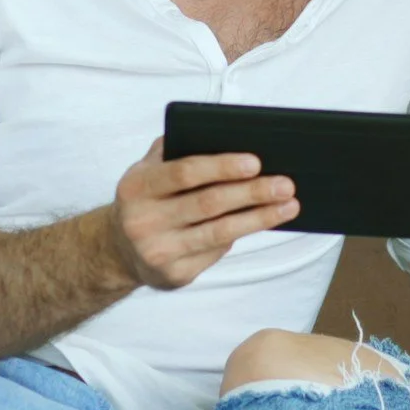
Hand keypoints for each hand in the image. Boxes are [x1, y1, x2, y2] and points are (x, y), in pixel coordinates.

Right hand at [102, 140, 298, 290]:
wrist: (120, 250)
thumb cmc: (148, 198)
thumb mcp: (148, 169)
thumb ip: (176, 148)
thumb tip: (227, 134)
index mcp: (137, 187)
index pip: (184, 173)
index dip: (222, 167)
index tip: (256, 162)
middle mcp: (143, 221)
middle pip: (208, 204)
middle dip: (252, 193)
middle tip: (286, 184)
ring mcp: (159, 251)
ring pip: (220, 232)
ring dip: (260, 218)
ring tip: (289, 205)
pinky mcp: (175, 275)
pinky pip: (217, 252)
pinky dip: (242, 234)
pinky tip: (264, 221)